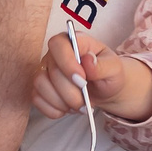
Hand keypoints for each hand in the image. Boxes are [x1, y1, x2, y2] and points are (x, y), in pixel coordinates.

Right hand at [33, 31, 151, 121]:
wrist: (105, 89)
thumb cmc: (108, 74)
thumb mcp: (114, 69)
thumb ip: (102, 65)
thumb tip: (88, 60)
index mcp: (73, 42)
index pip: (58, 44)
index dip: (67, 63)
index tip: (82, 79)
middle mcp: (54, 54)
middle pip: (51, 71)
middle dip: (70, 92)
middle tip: (85, 101)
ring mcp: (45, 70)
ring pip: (40, 84)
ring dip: (61, 102)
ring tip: (79, 106)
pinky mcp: (40, 88)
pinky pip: (37, 99)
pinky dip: (54, 109)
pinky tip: (68, 109)